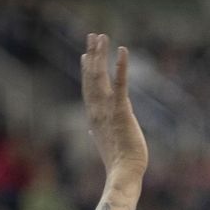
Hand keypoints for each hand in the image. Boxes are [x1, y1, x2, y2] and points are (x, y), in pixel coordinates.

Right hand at [81, 33, 147, 178]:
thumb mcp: (105, 143)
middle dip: (92, 55)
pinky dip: (120, 66)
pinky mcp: (122, 111)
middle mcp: (97, 109)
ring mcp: (108, 109)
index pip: (89, 88)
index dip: (87, 71)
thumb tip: (90, 131)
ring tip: (101, 37)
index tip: (86, 55)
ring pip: (101, 76)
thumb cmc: (118, 161)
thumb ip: (97, 132)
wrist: (123, 172)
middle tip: (92, 36)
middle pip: (92, 76)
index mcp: (94, 116)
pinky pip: (121, 84)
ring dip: (101, 54)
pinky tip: (122, 50)